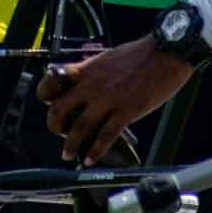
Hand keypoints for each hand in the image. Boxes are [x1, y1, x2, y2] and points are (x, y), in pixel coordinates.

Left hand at [37, 36, 193, 164]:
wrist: (165, 53)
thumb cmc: (139, 54)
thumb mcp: (106, 58)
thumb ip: (92, 72)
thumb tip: (84, 83)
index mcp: (85, 70)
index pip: (51, 83)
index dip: (46, 97)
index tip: (51, 105)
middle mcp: (90, 86)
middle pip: (59, 110)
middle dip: (55, 126)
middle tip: (60, 134)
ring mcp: (107, 100)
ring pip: (79, 128)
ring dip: (71, 145)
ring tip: (69, 155)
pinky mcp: (125, 112)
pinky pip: (105, 137)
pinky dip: (95, 151)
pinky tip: (90, 159)